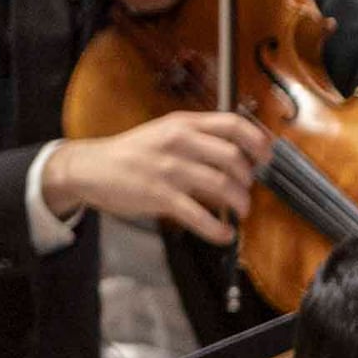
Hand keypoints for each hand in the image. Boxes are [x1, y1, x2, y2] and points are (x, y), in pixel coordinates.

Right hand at [48, 108, 271, 239]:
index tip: (267, 157)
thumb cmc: (133, 152)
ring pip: (222, 186)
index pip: (234, 124)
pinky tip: (224, 234)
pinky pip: (199, 216)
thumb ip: (200, 138)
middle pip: (234, 158)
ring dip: (240, 203)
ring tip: (240, 211)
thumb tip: (240, 156)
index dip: (258, 142)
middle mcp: (179, 142)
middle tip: (247, 190)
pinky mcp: (159, 196)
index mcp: (183, 124)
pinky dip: (218, 229)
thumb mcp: (166, 132)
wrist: (90, 167)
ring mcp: (169, 169)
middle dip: (249, 179)